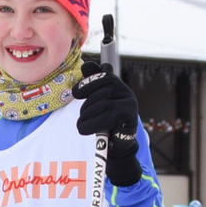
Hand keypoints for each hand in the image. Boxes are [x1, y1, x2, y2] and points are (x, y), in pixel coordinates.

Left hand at [74, 70, 144, 186]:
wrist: (118, 142)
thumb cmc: (106, 119)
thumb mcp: (97, 101)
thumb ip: (93, 83)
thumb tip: (86, 65)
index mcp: (118, 86)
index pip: (105, 77)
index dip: (88, 83)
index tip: (75, 93)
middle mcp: (126, 92)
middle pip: (103, 92)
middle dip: (87, 104)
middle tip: (80, 115)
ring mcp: (130, 104)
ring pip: (104, 104)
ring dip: (87, 115)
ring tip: (81, 124)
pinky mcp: (130, 117)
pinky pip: (108, 117)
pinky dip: (92, 124)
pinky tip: (83, 129)